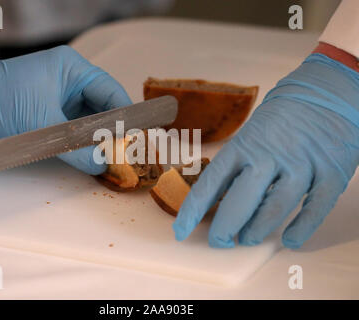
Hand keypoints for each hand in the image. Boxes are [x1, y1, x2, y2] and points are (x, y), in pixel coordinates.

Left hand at [0, 45, 131, 174]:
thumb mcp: (41, 125)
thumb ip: (76, 148)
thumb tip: (103, 165)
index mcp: (73, 69)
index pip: (111, 92)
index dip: (125, 117)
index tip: (134, 140)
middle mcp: (71, 79)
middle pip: (105, 106)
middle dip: (112, 130)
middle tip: (122, 154)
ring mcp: (62, 95)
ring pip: (91, 118)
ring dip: (98, 138)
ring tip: (108, 157)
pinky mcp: (54, 109)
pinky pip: (77, 126)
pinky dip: (83, 141)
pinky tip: (90, 155)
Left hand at [173, 53, 358, 248]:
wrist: (327, 90)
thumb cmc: (282, 117)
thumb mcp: (252, 133)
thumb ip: (239, 165)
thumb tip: (220, 198)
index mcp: (244, 145)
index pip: (211, 182)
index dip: (193, 210)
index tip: (181, 230)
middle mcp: (269, 156)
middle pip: (240, 200)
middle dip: (225, 228)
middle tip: (220, 241)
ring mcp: (301, 164)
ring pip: (274, 207)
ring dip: (257, 229)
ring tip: (247, 239)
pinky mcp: (331, 172)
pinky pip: (315, 207)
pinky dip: (301, 227)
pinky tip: (289, 239)